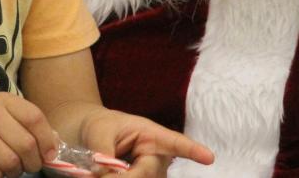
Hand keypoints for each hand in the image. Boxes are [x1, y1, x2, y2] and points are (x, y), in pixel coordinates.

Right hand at [0, 92, 58, 177]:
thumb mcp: (1, 115)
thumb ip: (26, 124)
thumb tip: (54, 144)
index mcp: (3, 100)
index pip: (34, 118)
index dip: (47, 140)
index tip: (49, 154)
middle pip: (25, 144)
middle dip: (33, 162)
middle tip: (29, 166)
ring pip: (11, 162)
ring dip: (16, 172)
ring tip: (11, 169)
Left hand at [79, 109, 213, 176]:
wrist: (90, 134)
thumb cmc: (99, 126)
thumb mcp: (98, 133)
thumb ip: (103, 153)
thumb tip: (106, 173)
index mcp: (151, 134)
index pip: (175, 142)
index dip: (192, 150)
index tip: (209, 158)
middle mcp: (157, 155)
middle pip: (149, 173)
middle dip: (124, 177)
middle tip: (96, 173)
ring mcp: (152, 172)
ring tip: (97, 171)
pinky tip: (104, 175)